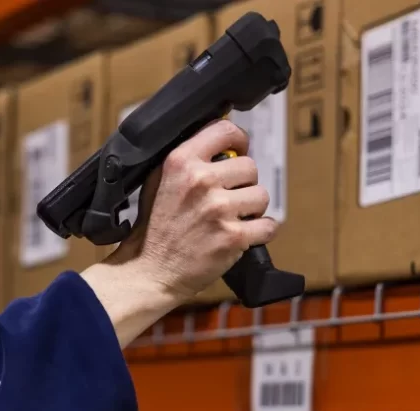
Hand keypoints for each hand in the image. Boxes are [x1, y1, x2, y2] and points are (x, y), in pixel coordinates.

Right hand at [108, 119, 276, 298]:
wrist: (150, 271)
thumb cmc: (154, 227)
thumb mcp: (157, 180)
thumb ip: (186, 159)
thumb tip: (216, 142)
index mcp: (181, 161)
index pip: (225, 131)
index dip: (239, 141)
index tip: (238, 152)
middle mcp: (201, 180)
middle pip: (250, 166)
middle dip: (243, 183)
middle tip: (228, 198)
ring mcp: (219, 209)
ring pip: (261, 195)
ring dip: (252, 208)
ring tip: (232, 219)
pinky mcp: (233, 236)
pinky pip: (268, 225)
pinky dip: (260, 232)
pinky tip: (242, 236)